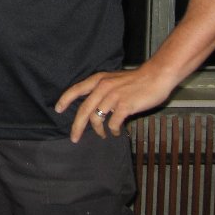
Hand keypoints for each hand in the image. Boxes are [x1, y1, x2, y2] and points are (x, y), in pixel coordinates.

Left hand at [55, 66, 176, 142]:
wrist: (156, 76)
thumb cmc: (136, 80)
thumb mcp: (114, 80)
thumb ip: (102, 90)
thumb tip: (94, 107)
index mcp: (99, 79)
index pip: (76, 89)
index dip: (65, 100)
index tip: (58, 109)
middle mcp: (103, 87)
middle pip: (84, 110)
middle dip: (77, 126)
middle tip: (74, 137)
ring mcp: (113, 96)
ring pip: (97, 118)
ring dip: (98, 130)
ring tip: (103, 134)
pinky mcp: (124, 105)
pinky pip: (112, 123)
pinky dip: (112, 130)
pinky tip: (115, 131)